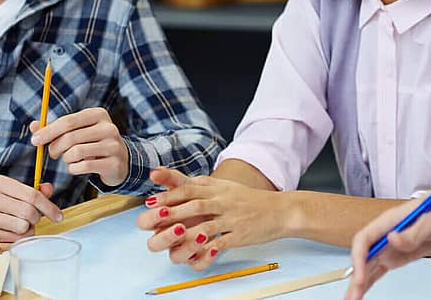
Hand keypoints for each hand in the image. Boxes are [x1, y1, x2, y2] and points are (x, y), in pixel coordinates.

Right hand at [0, 175, 62, 242]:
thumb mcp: (10, 189)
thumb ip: (32, 190)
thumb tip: (49, 189)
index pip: (32, 195)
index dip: (49, 207)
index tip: (58, 216)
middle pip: (29, 213)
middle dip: (37, 218)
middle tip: (33, 219)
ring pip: (23, 228)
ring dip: (28, 229)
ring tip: (20, 224)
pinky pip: (14, 240)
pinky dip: (18, 238)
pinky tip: (11, 231)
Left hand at [30, 107, 128, 186]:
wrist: (120, 161)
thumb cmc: (92, 142)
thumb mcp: (77, 131)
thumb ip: (56, 128)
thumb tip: (33, 126)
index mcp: (98, 114)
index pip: (68, 121)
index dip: (48, 131)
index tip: (34, 140)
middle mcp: (108, 127)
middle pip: (70, 137)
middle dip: (55, 147)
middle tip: (52, 154)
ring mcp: (113, 145)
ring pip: (76, 152)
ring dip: (66, 159)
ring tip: (68, 159)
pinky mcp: (114, 163)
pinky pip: (83, 166)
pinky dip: (74, 169)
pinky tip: (76, 167)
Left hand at [136, 167, 290, 270]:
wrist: (280, 210)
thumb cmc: (247, 200)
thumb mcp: (223, 186)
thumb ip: (197, 184)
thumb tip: (168, 177)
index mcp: (216, 189)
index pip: (188, 188)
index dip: (168, 194)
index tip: (150, 201)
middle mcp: (222, 201)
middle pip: (194, 205)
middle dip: (172, 212)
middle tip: (153, 219)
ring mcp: (231, 218)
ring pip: (206, 225)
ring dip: (186, 233)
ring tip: (170, 239)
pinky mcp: (240, 234)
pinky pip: (222, 243)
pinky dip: (208, 249)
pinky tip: (196, 254)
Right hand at [343, 185, 430, 299]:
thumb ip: (412, 233)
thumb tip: (392, 238)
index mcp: (387, 221)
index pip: (364, 239)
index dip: (358, 258)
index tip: (360, 275)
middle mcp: (383, 234)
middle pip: (362, 256)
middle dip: (355, 277)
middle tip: (352, 297)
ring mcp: (387, 247)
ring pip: (367, 266)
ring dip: (359, 283)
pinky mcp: (394, 257)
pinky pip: (377, 270)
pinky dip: (368, 282)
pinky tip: (361, 293)